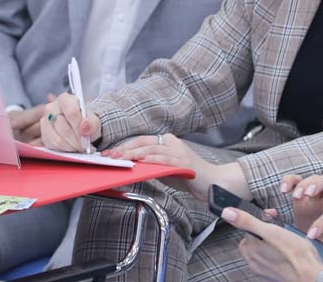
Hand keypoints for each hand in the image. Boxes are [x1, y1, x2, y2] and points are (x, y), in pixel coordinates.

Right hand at [36, 92, 101, 151]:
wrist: (80, 127)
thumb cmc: (86, 122)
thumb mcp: (94, 121)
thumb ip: (92, 123)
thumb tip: (84, 126)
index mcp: (65, 99)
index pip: (71, 111)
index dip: (79, 126)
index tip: (86, 135)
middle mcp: (52, 108)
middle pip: (63, 128)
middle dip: (76, 140)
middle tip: (85, 145)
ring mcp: (45, 121)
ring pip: (57, 139)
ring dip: (71, 147)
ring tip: (80, 147)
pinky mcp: (43, 134)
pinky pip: (53, 146)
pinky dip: (64, 149)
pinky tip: (72, 147)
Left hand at [103, 133, 217, 199]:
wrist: (213, 182)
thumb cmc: (189, 176)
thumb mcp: (165, 169)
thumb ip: (151, 165)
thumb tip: (132, 165)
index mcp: (167, 141)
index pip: (141, 140)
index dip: (125, 146)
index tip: (110, 153)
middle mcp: (172, 142)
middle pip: (143, 143)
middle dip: (125, 149)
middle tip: (110, 155)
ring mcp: (179, 151)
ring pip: (151, 149)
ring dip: (133, 153)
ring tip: (120, 158)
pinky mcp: (184, 162)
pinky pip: (164, 159)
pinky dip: (151, 159)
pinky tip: (141, 160)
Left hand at [221, 207, 322, 281]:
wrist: (311, 276)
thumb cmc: (294, 254)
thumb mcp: (270, 231)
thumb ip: (247, 221)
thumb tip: (226, 213)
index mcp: (250, 249)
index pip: (247, 227)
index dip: (260, 217)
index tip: (273, 214)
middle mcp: (254, 261)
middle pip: (253, 237)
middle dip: (263, 229)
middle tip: (278, 225)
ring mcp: (264, 269)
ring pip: (262, 248)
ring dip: (270, 239)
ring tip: (285, 236)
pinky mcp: (274, 274)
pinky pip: (270, 259)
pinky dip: (276, 252)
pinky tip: (287, 250)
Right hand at [280, 173, 322, 230]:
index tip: (310, 235)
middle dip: (319, 185)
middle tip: (307, 195)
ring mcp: (317, 194)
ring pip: (313, 178)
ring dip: (303, 183)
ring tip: (293, 195)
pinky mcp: (303, 193)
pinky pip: (297, 180)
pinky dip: (290, 181)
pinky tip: (282, 189)